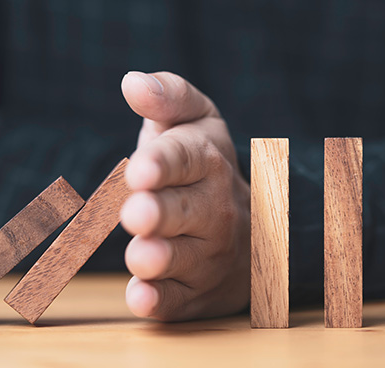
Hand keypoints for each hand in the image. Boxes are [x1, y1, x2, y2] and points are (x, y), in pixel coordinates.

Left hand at [119, 71, 249, 320]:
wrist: (253, 230)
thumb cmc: (203, 169)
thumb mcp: (195, 123)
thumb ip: (168, 97)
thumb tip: (131, 82)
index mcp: (209, 161)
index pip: (188, 159)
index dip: (164, 164)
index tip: (139, 170)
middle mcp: (215, 210)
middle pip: (186, 211)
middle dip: (160, 213)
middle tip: (135, 213)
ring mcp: (209, 255)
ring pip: (184, 258)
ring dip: (161, 259)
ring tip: (140, 256)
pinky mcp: (196, 293)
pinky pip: (179, 300)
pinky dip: (160, 302)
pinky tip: (141, 298)